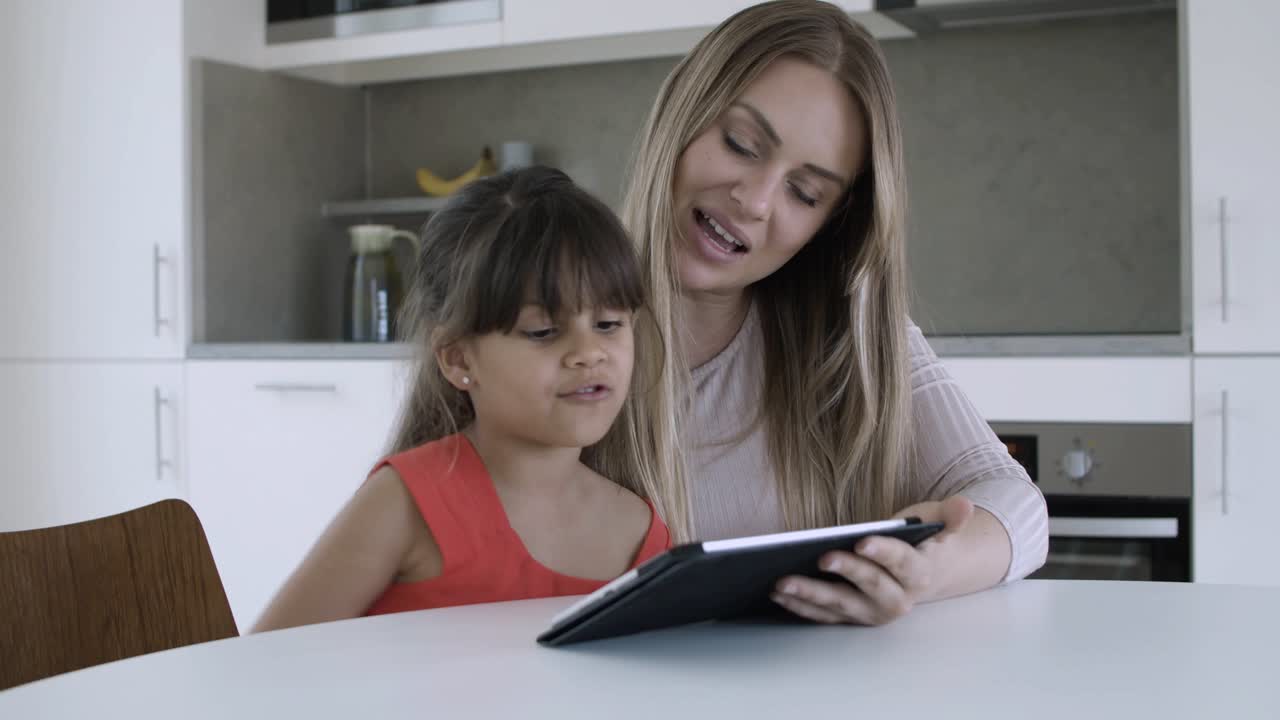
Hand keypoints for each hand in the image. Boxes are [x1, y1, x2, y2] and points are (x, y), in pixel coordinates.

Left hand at [771, 496, 973, 624]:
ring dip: (810, 595)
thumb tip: (966, 505)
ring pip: (841, 606)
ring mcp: (872, 612)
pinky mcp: (851, 617)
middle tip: (821, 558)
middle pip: (869, 587)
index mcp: (919, 574)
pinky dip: (800, 605)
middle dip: (845, 573)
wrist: (925, 575)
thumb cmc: (925, 542)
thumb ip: (950, 516)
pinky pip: (824, 615)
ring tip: (782, 581)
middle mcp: (897, 599)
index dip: (883, 552)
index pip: (902, 563)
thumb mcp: (939, 523)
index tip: (862, 540)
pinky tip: (778, 592)